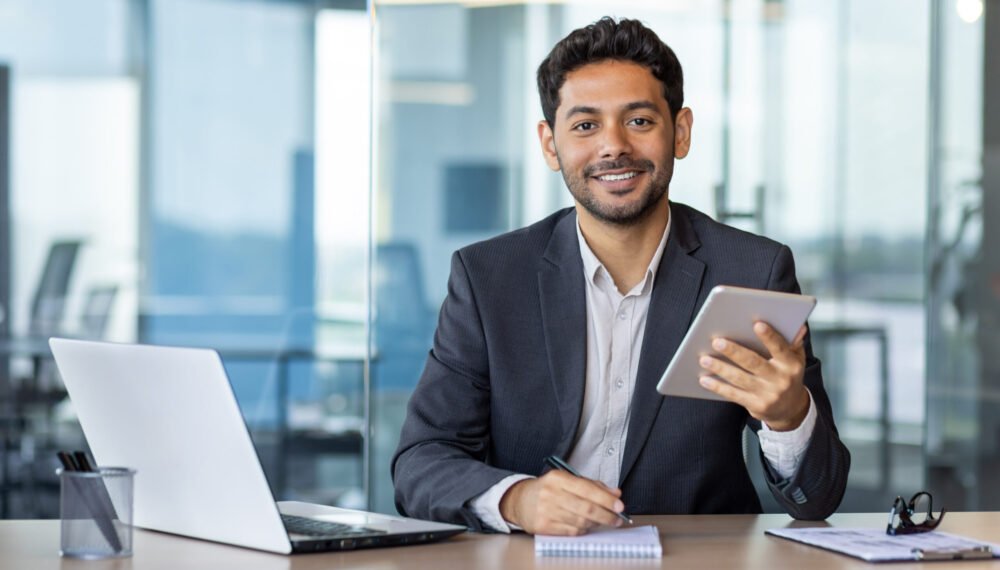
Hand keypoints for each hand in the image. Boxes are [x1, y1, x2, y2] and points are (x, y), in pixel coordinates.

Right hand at [498, 470, 624, 534]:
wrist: (519, 500)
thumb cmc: (548, 489)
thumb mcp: (567, 480)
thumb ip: (592, 485)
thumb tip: (615, 494)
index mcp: (558, 478)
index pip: (587, 489)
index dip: (606, 499)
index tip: (619, 506)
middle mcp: (550, 493)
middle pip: (585, 508)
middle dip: (606, 515)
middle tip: (617, 519)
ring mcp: (545, 511)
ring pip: (580, 521)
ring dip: (596, 523)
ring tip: (603, 522)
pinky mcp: (543, 526)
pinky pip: (571, 531)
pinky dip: (583, 530)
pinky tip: (586, 526)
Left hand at [698, 322, 809, 430]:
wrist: (791, 409)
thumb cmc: (788, 375)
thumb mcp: (796, 358)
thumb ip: (792, 342)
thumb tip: (797, 326)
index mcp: (791, 364)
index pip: (780, 348)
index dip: (769, 337)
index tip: (757, 324)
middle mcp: (780, 379)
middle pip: (754, 363)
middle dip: (734, 352)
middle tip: (717, 342)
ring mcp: (768, 394)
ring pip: (740, 379)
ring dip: (720, 368)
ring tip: (704, 359)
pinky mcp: (756, 405)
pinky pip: (734, 394)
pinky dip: (718, 386)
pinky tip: (704, 379)